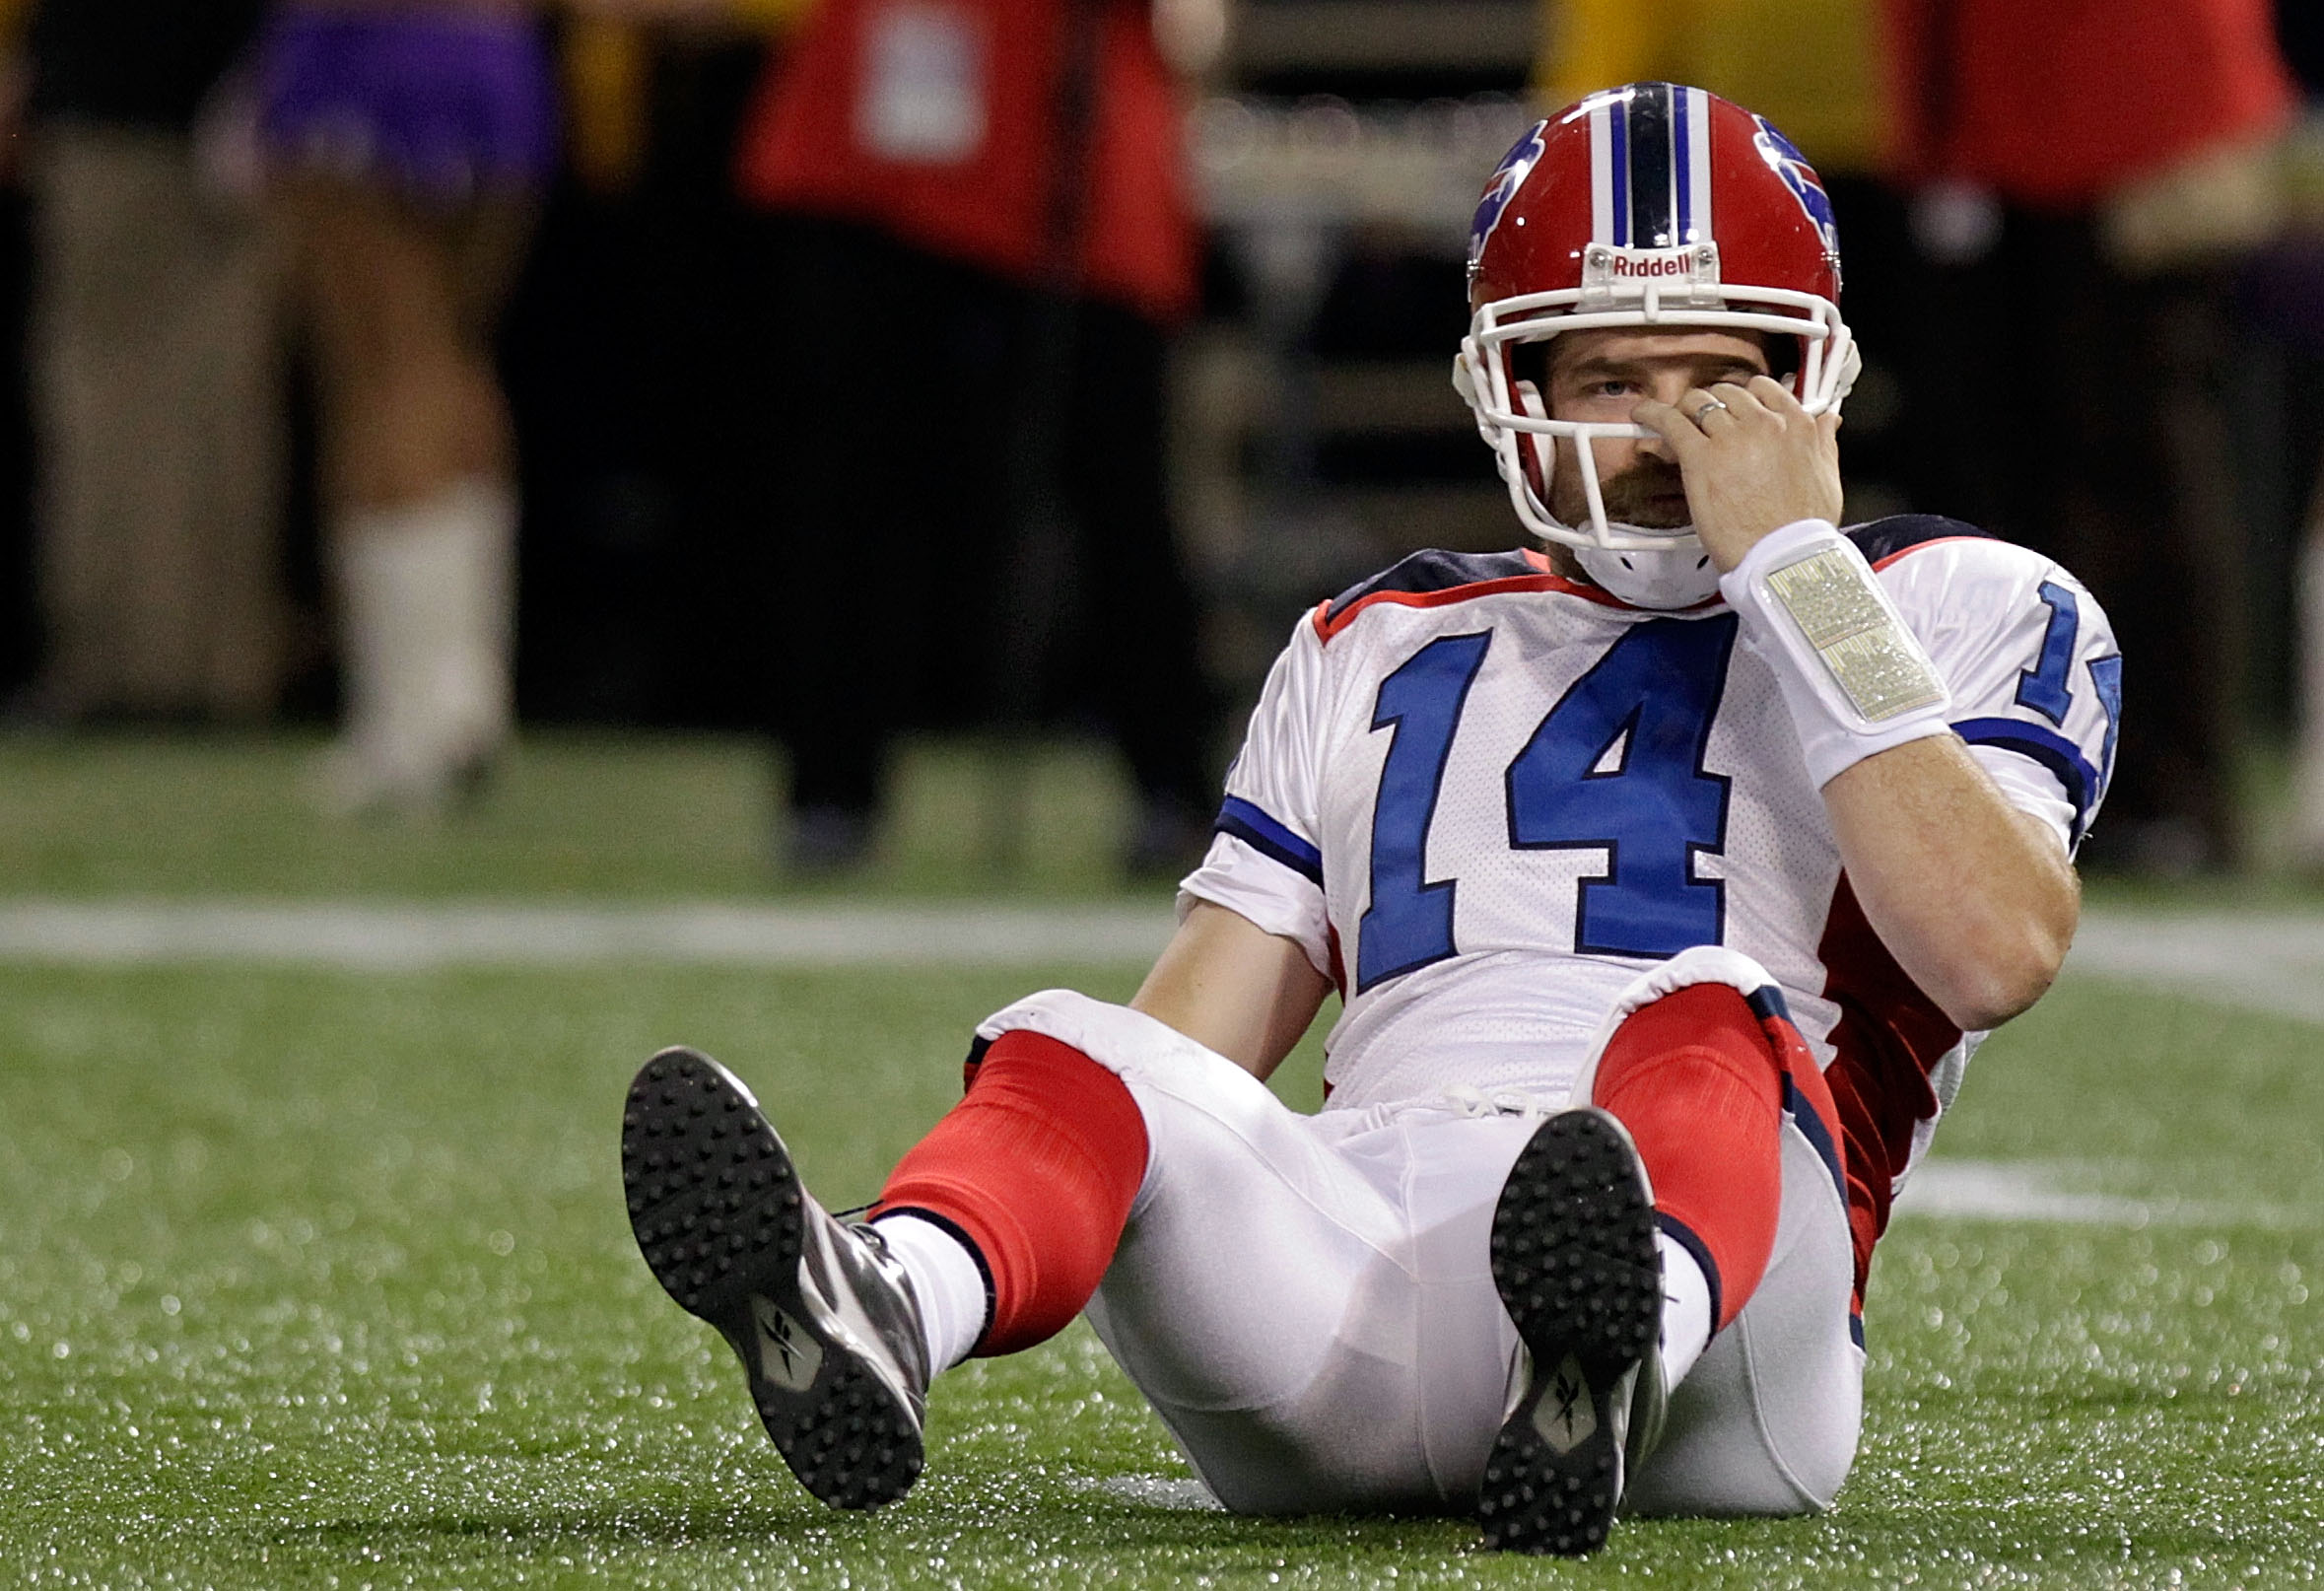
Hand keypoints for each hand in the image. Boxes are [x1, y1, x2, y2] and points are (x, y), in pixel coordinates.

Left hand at [1632, 375, 1842, 571]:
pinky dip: (1653, 414)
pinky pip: (1671, 422)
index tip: (1735, 408)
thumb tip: (1828, 420)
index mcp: (1797, 425)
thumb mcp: (1829, 477)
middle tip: (1703, 421)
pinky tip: (1643, 415)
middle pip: (1728, 394)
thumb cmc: (1803, 527)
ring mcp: (1731, 438)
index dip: (1745, 397)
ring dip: (1685, 410)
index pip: (1765, 389)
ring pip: (1698, 403)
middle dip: (1714, 404)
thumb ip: (1825, 443)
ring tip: (1675, 420)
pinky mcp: (1701, 457)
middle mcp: (1764, 424)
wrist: (1782, 556)